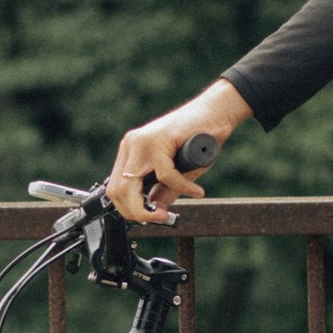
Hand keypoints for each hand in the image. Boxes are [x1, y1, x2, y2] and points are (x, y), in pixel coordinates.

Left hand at [106, 80, 250, 223]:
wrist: (216, 112)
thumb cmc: (199, 139)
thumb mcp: (178, 172)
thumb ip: (164, 190)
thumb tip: (156, 209)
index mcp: (131, 152)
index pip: (116, 188)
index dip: (128, 210)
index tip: (149, 219)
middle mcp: (132, 145)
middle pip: (118, 190)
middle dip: (135, 213)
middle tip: (158, 219)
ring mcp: (143, 141)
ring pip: (131, 185)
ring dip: (148, 208)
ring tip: (166, 215)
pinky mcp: (159, 139)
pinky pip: (166, 175)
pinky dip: (183, 188)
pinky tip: (196, 191)